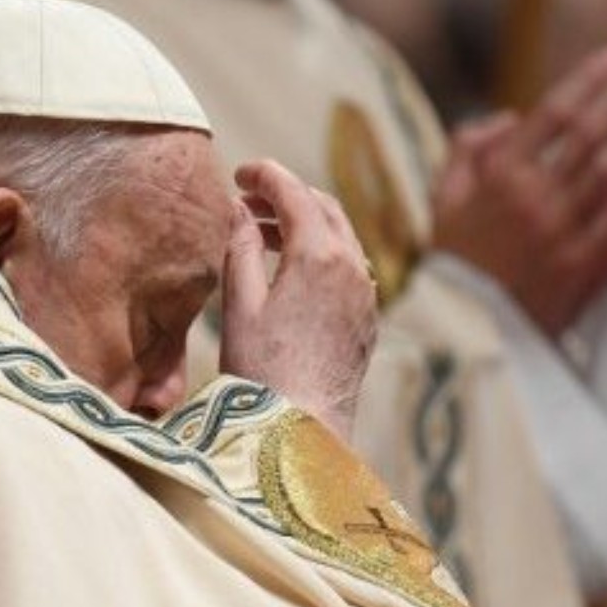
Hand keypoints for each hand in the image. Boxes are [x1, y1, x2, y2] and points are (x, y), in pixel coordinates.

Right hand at [222, 159, 378, 440]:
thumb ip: (239, 248)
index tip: (239, 174)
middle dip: (286, 195)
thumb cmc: (262, 373)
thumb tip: (238, 210)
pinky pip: (349, 267)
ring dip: (305, 224)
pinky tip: (292, 271)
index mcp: (318, 255)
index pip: (293, 192)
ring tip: (264, 235)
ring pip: (341, 237)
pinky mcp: (368, 320)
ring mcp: (365, 295)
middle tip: (248, 200)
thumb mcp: (239, 305)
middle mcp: (352, 267)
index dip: (265, 176)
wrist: (303, 433)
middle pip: (323, 207)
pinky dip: (321, 253)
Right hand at [431, 44, 606, 338]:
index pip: (553, 115)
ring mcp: (561, 236)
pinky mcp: (585, 272)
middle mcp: (532, 201)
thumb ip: (467, 152)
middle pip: (590, 134)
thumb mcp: (444, 203)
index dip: (590, 80)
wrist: (466, 338)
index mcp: (497, 179)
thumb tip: (507, 118)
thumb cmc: (455, 265)